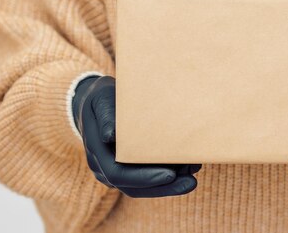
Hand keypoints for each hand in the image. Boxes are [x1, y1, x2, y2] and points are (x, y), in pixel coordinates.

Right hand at [72, 76, 201, 196]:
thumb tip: (110, 136)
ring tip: (192, 178)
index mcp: (96, 151)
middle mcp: (103, 167)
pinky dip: (167, 178)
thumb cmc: (101, 98)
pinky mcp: (128, 167)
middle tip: (190, 182)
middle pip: (133, 187)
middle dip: (163, 187)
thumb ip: (106, 116)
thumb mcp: (101, 99)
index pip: (118, 174)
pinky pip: (146, 178)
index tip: (170, 174)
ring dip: (169, 186)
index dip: (144, 177)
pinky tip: (187, 170)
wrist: (95, 103)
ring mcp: (115, 170)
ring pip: (142, 187)